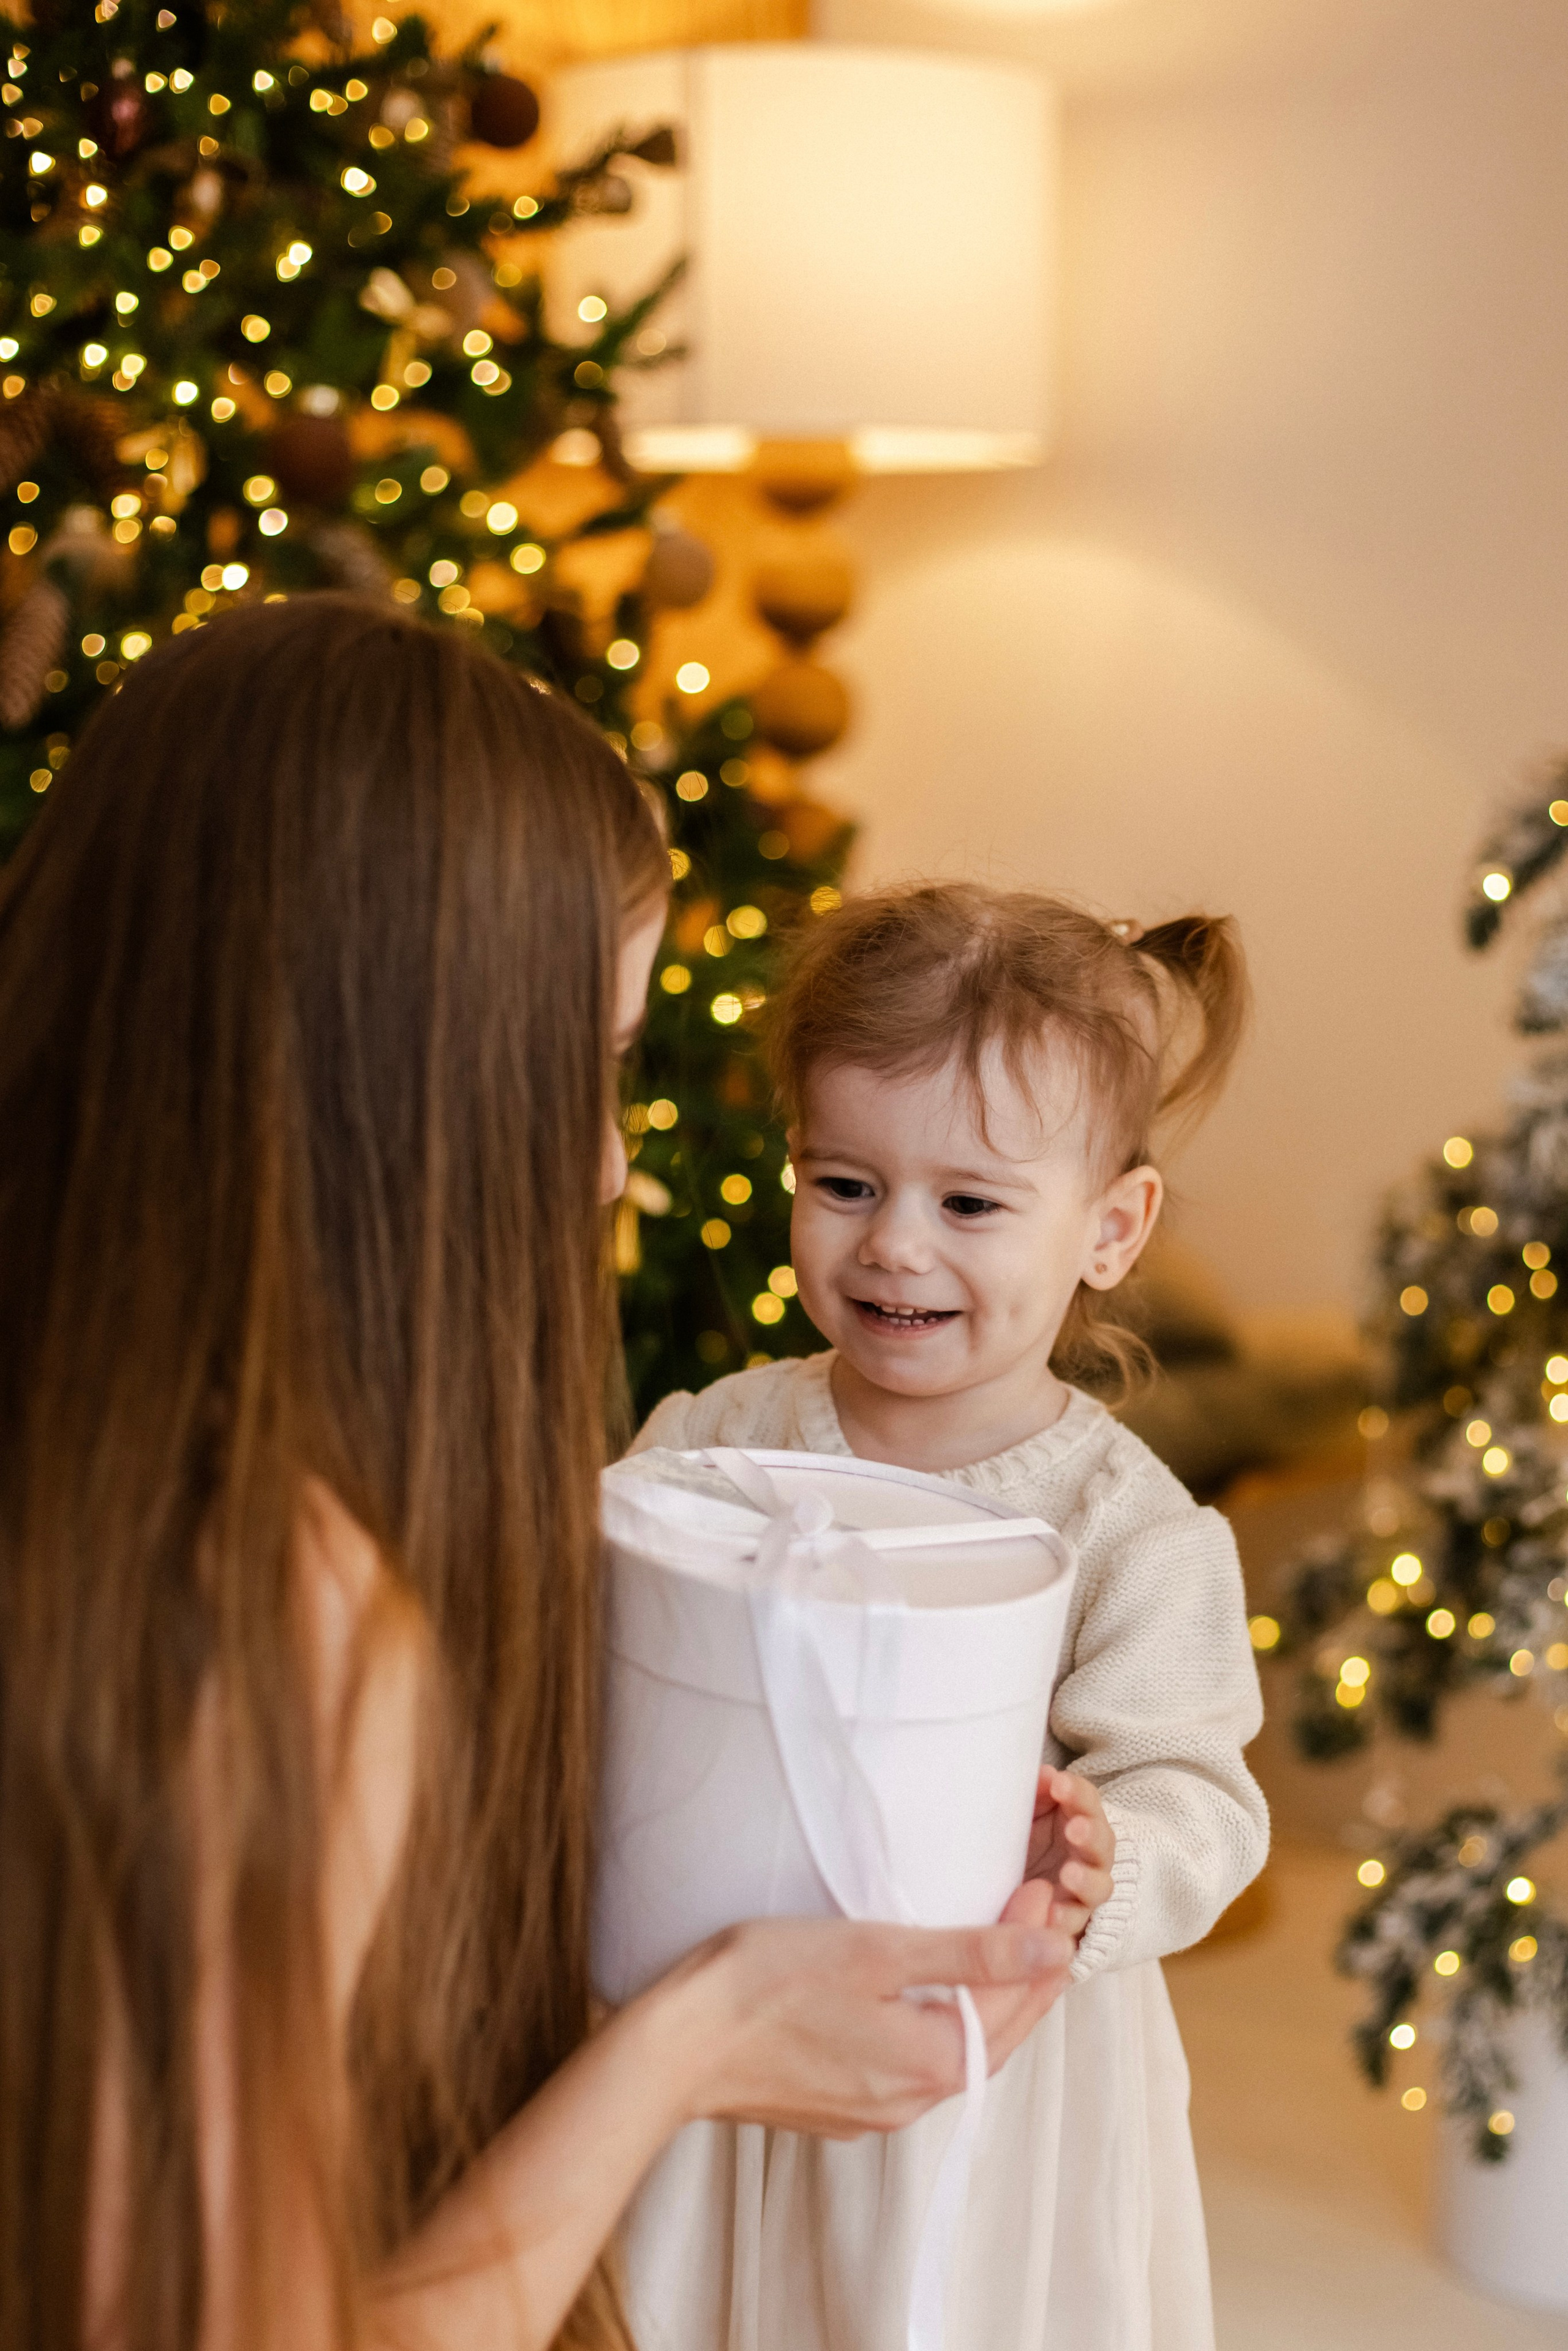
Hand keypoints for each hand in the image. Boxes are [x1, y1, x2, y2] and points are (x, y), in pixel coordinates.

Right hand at [667, 1911, 1072, 2139]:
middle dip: (1023, 1980)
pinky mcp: (838, 2106)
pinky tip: (929, 1999)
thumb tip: (1054, 1948)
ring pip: (954, 2056)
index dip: (1035, 1946)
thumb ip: (972, 1953)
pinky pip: (912, 2067)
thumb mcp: (879, 1951)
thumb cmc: (768, 1984)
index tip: (1042, 1891)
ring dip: (985, 2007)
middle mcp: (910, 2103)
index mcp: (931, 2066)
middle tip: (1037, 1919)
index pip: (1013, 2004)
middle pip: (993, 2039)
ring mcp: (871, 2111)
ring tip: (998, 1953)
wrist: (678, 2047)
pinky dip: (939, 2028)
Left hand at [1022, 1768, 1114, 1942]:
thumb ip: (1036, 1794)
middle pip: (1101, 1843)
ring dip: (1085, 1881)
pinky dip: (1066, 1921)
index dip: (1077, 1793)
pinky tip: (1052, 1917)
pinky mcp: (1073, 1922)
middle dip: (1090, 1835)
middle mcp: (1089, 1855)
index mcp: (1079, 1820)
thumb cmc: (1027, 1841)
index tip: (1058, 1784)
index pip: (1087, 1802)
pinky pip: (1076, 1925)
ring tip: (1069, 1875)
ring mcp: (1084, 1892)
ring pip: (1097, 1887)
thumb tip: (1043, 1774)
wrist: (1021, 1892)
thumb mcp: (1028, 1814)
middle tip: (1075, 1829)